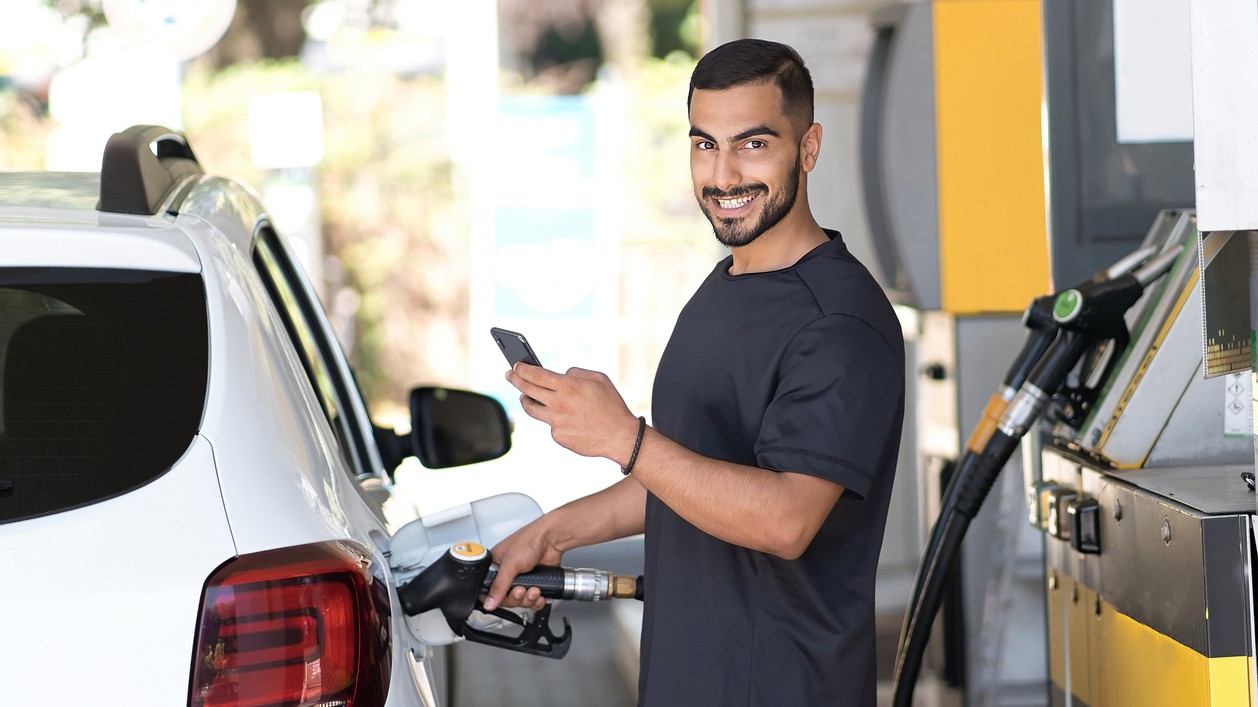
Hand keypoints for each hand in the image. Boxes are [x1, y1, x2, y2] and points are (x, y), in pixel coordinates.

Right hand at [482, 517, 562, 611]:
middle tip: (521, 590)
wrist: (553, 539)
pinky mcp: (534, 582)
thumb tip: (488, 602)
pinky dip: (536, 601)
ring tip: (533, 590)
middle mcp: (507, 573)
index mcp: (495, 565)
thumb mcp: (510, 564)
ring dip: (528, 599)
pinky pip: (532, 600)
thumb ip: (499, 585)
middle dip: (515, 598)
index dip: (495, 598)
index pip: (489, 589)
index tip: (502, 599)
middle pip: (505, 598)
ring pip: (520, 600)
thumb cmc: (530, 540)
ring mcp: (521, 578)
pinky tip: (539, 595)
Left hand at [506, 364, 640, 463]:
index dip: (522, 369)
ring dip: (525, 400)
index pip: (536, 374)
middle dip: (515, 380)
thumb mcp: (599, 379)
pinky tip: (563, 417)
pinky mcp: (558, 436)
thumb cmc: (612, 405)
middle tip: (510, 375)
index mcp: (568, 386)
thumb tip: (561, 375)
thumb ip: (576, 373)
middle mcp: (558, 404)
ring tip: (525, 395)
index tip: (515, 366)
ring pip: (531, 408)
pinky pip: (550, 424)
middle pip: (527, 389)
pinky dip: (553, 418)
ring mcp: (556, 422)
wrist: (619, 436)